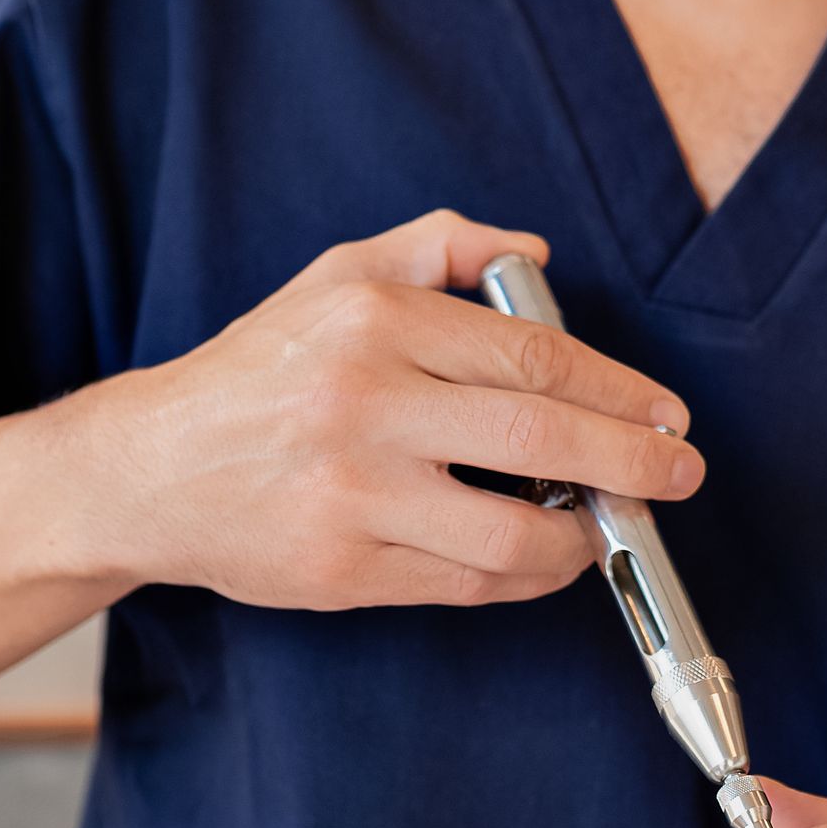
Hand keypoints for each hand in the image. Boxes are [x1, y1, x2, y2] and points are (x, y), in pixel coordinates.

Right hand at [87, 209, 701, 611]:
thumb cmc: (258, 369)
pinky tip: (547, 556)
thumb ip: (439, 243)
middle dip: (632, 460)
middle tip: (679, 471)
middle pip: (539, 439)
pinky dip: (525, 576)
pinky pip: (465, 584)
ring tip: (610, 524)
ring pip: (510, 531)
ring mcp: (351, 495)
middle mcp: (363, 404)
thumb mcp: (336, 274)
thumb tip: (536, 252)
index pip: (531, 355)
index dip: (616, 389)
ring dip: (584, 536)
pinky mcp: (341, 571)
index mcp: (373, 321)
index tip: (665, 411)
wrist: (146, 469)